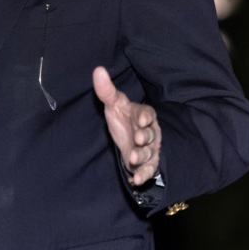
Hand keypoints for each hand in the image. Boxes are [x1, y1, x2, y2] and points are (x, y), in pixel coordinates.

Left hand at [93, 66, 160, 185]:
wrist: (128, 138)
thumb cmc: (123, 118)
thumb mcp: (113, 104)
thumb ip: (106, 90)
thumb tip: (98, 70)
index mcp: (143, 114)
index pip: (148, 113)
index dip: (144, 117)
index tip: (139, 120)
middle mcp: (149, 131)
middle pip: (150, 134)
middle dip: (144, 137)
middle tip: (137, 139)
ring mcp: (150, 148)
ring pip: (149, 152)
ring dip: (142, 156)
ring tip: (132, 158)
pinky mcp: (147, 163)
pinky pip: (149, 169)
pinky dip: (144, 174)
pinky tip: (136, 180)